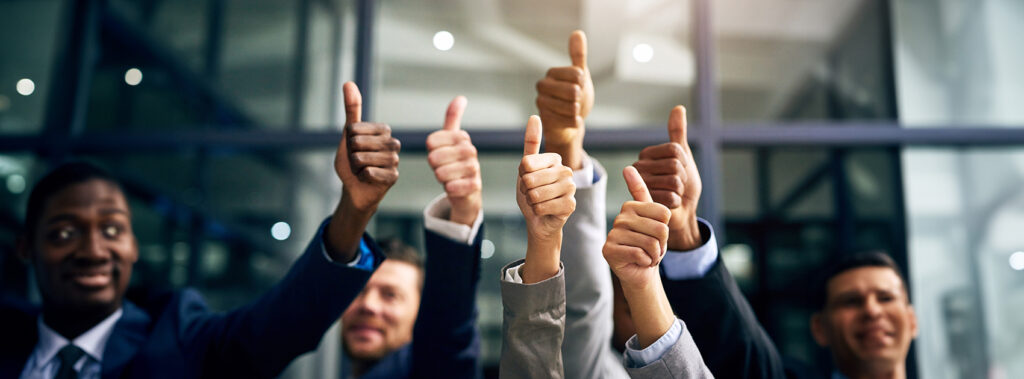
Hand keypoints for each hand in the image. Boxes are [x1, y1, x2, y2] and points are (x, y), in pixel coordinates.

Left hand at [334, 82, 400, 211]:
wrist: (355, 189)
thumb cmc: (352, 161)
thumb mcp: (348, 135)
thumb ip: (351, 109)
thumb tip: (348, 82)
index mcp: (383, 130)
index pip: (355, 128)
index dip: (348, 140)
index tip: (354, 148)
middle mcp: (393, 143)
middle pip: (358, 143)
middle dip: (351, 154)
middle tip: (358, 161)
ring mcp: (394, 160)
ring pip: (362, 159)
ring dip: (356, 167)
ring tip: (362, 170)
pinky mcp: (393, 177)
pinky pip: (369, 173)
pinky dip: (362, 177)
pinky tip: (368, 179)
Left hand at [426, 96, 480, 225]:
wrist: (467, 191)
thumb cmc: (455, 162)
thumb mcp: (451, 139)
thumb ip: (452, 119)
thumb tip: (461, 98)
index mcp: (462, 137)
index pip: (431, 142)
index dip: (430, 151)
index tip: (440, 154)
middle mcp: (470, 150)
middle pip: (434, 157)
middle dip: (434, 166)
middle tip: (442, 168)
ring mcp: (474, 168)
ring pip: (442, 173)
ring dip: (440, 177)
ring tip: (447, 177)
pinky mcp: (475, 186)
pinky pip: (453, 187)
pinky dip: (449, 188)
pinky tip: (452, 187)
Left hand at [517, 115, 575, 282]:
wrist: (538, 219)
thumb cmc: (531, 192)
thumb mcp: (525, 168)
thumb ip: (531, 143)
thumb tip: (535, 116)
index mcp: (555, 158)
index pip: (526, 163)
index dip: (521, 175)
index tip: (528, 180)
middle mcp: (566, 170)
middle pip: (530, 179)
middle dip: (525, 190)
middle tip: (532, 194)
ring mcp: (571, 188)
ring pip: (535, 194)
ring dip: (530, 202)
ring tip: (538, 202)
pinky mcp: (571, 205)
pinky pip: (541, 207)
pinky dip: (537, 211)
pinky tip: (545, 211)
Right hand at [536, 30, 592, 169]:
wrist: (569, 123)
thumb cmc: (575, 97)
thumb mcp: (580, 75)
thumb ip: (578, 55)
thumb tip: (577, 32)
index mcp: (551, 73)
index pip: (577, 74)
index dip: (583, 82)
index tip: (578, 86)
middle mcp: (542, 86)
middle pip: (573, 91)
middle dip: (580, 98)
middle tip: (575, 100)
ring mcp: (542, 103)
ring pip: (572, 107)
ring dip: (578, 111)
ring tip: (572, 110)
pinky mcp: (545, 120)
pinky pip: (571, 120)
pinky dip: (576, 122)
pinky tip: (570, 120)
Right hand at [604, 166, 675, 348]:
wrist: (642, 271)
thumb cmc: (650, 245)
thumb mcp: (655, 219)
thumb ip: (643, 194)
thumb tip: (628, 167)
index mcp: (631, 206)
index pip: (664, 214)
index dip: (666, 229)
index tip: (656, 235)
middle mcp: (620, 218)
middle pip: (660, 229)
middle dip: (661, 244)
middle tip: (651, 248)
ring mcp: (613, 234)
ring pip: (651, 243)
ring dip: (654, 254)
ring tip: (645, 255)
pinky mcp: (609, 250)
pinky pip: (640, 254)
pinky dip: (645, 262)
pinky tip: (638, 262)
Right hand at [632, 106, 701, 250]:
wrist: (681, 212)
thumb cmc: (683, 185)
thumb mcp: (683, 156)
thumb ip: (677, 132)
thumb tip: (678, 107)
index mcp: (646, 154)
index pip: (675, 150)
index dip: (685, 162)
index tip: (681, 171)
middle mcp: (638, 167)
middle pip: (675, 166)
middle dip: (683, 179)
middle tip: (677, 186)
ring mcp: (640, 186)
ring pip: (674, 182)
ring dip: (680, 191)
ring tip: (672, 194)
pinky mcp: (644, 203)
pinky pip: (671, 198)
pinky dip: (676, 203)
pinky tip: (669, 205)